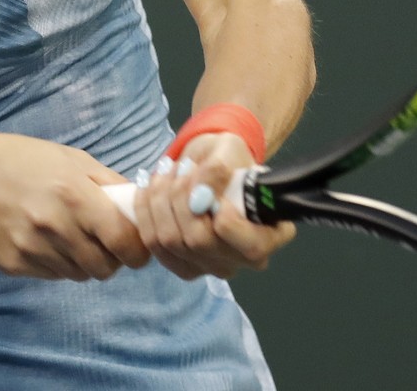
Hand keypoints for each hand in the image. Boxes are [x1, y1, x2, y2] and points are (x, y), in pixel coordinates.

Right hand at [0, 134, 150, 279]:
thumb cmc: (25, 161)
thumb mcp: (72, 159)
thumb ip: (109, 184)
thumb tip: (140, 207)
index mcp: (74, 195)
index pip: (123, 240)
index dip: (137, 249)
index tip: (137, 248)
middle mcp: (54, 225)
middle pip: (104, 266)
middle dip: (112, 258)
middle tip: (105, 243)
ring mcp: (32, 248)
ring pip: (79, 274)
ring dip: (84, 261)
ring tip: (72, 237)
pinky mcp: (13, 264)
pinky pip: (52, 275)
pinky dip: (58, 264)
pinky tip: (47, 241)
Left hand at [131, 132, 295, 279]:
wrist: (210, 163)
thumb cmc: (228, 157)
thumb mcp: (229, 150)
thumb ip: (218, 171)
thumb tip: (199, 196)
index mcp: (270, 235)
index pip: (251, 247)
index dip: (228, 222)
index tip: (214, 191)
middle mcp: (241, 259)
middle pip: (200, 242)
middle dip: (182, 198)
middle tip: (182, 166)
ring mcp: (209, 266)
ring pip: (170, 241)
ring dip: (161, 199)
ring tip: (167, 170)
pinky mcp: (180, 264)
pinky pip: (152, 243)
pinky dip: (146, 211)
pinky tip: (150, 186)